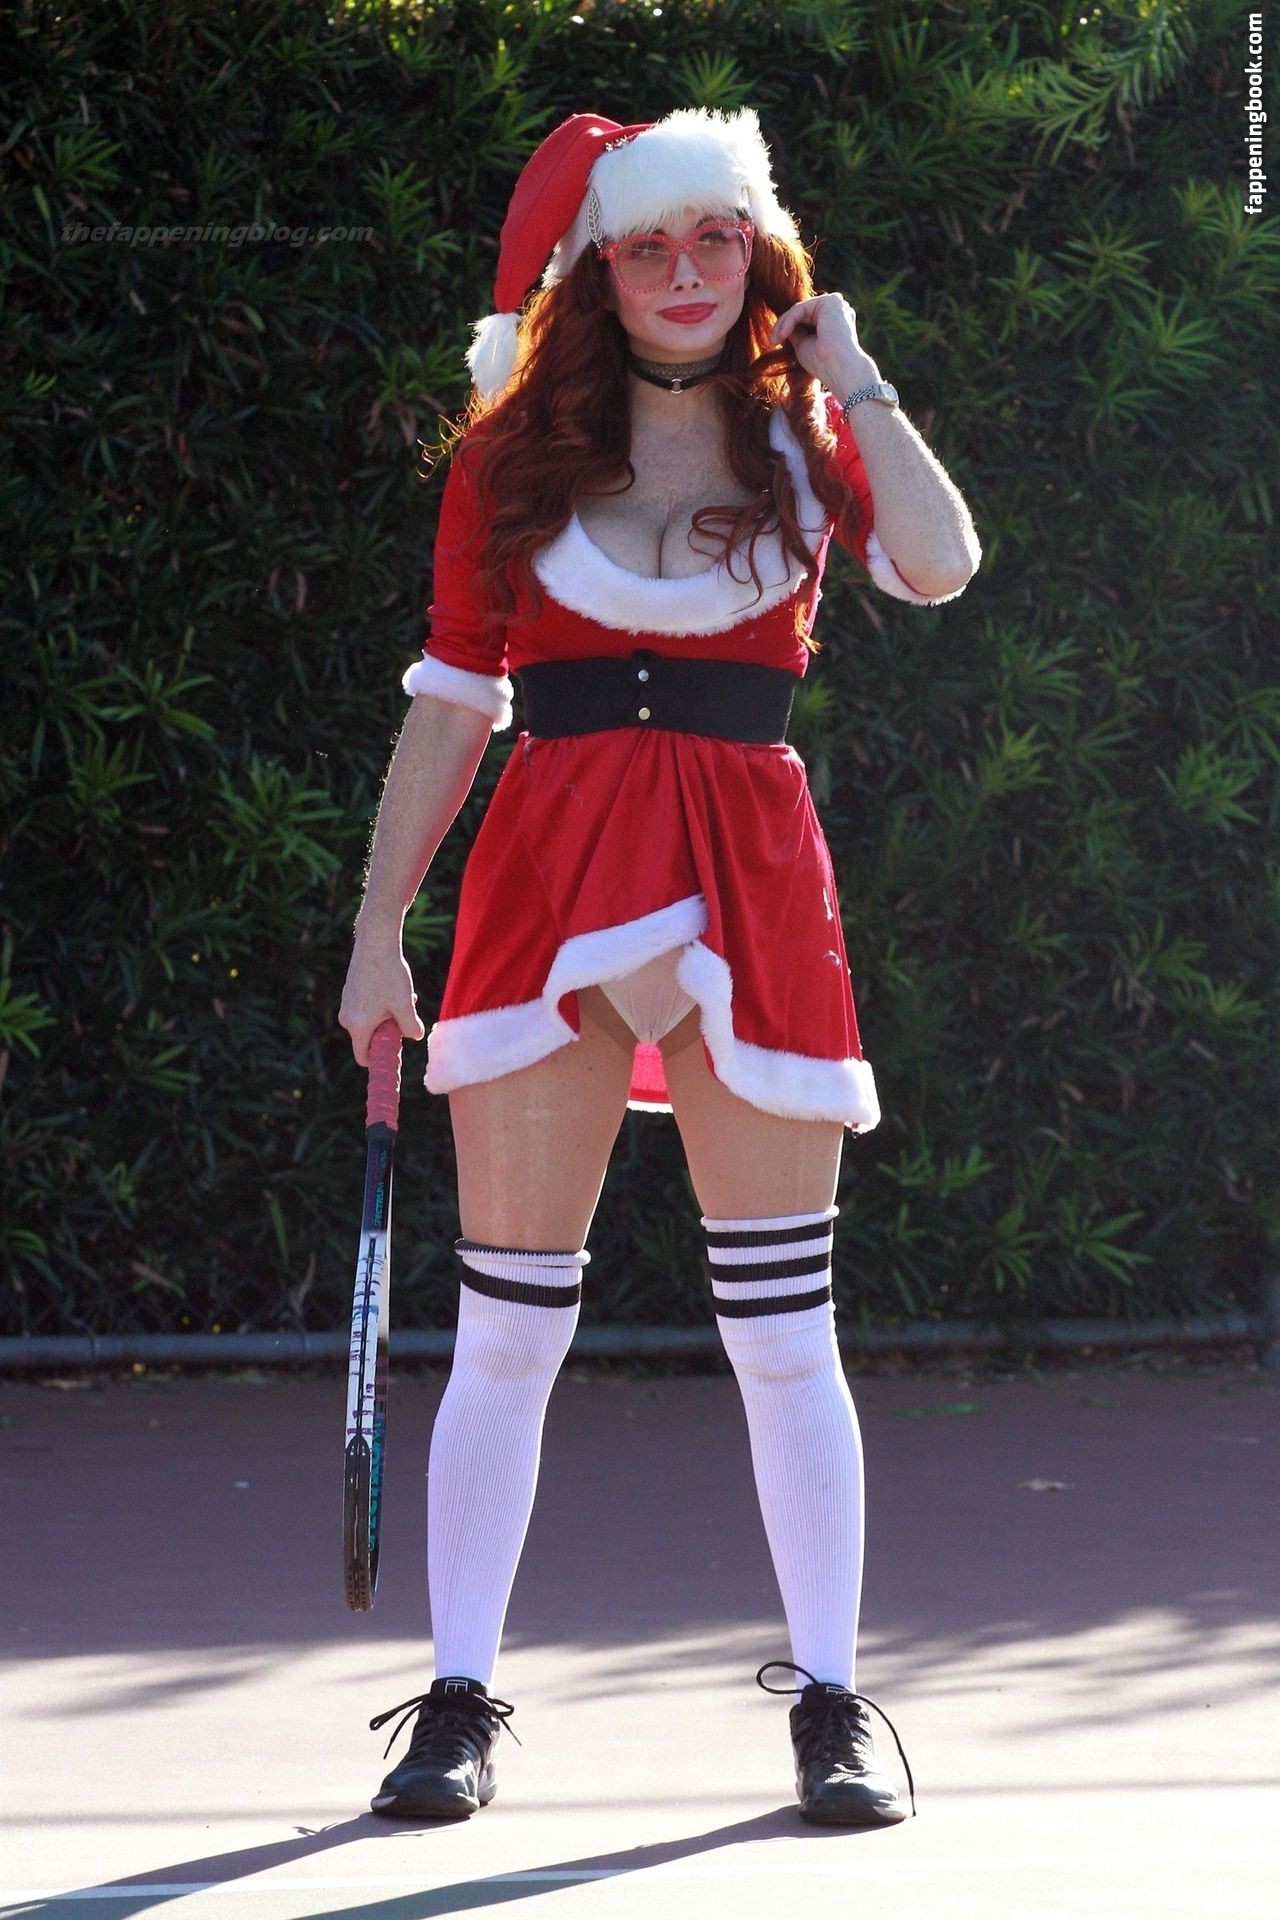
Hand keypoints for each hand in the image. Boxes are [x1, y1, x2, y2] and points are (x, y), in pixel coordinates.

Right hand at [339, 937, 425, 1066]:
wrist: (375, 942)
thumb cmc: (389, 975)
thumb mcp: (405, 1004)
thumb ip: (411, 1027)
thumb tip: (415, 1036)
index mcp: (357, 1026)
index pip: (363, 1057)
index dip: (379, 1060)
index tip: (395, 1054)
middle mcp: (347, 1017)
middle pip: (370, 1038)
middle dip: (388, 1032)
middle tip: (404, 1015)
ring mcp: (346, 1003)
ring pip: (370, 1021)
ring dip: (387, 1016)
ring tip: (402, 996)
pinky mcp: (350, 992)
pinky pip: (366, 1008)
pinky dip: (380, 1004)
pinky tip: (392, 986)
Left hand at [769, 292, 877, 390]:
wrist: (840, 369)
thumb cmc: (824, 364)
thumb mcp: (804, 345)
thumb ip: (796, 332)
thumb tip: (784, 325)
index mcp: (834, 321)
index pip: (806, 319)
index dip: (787, 329)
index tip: (773, 343)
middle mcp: (837, 310)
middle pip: (802, 312)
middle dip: (783, 325)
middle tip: (772, 341)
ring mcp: (834, 303)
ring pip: (799, 310)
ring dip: (784, 323)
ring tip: (775, 340)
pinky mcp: (829, 301)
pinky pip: (800, 309)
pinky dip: (788, 321)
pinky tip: (782, 335)